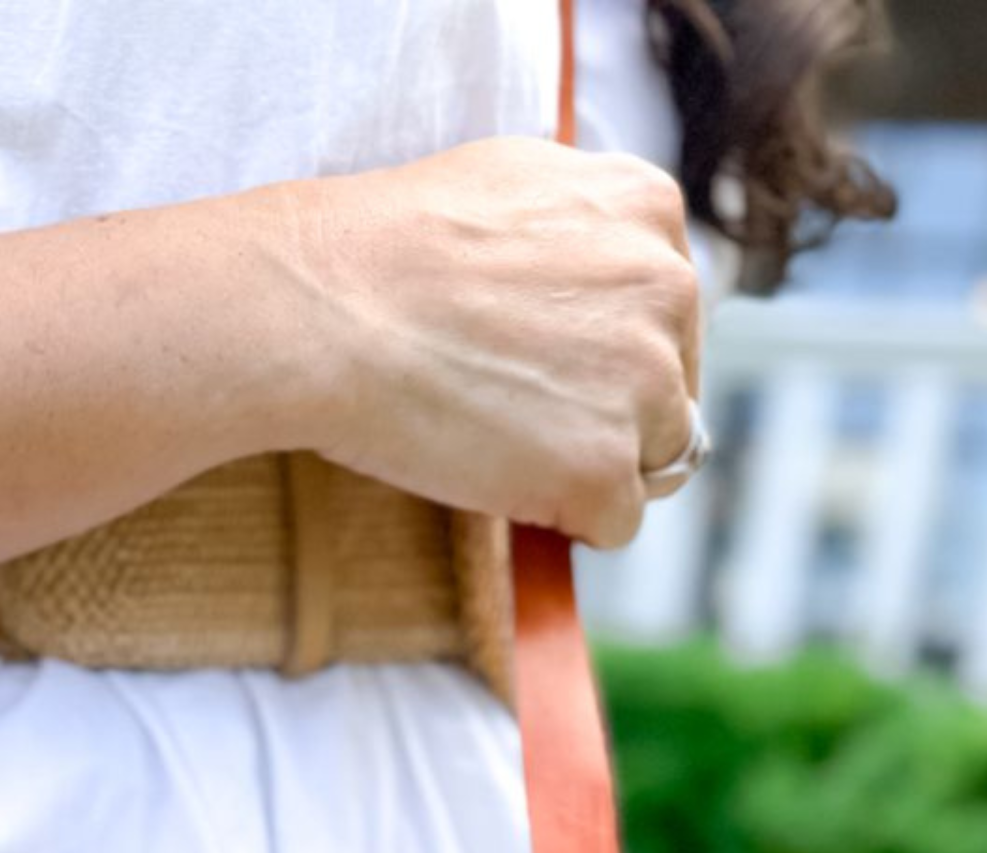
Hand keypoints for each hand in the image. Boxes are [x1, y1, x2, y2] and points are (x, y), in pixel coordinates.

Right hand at [261, 139, 701, 550]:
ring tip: (502, 443)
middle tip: (513, 409)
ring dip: (588, 467)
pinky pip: (614, 524)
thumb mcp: (509, 185)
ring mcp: (643, 383)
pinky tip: (499, 480)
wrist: (325, 311)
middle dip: (607, 412)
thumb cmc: (386, 251)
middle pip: (670, 389)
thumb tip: (593, 275)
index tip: (541, 361)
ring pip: (652, 460)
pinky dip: (565, 521)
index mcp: (645, 207)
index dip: (603, 351)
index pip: (667, 310)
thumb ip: (577, 229)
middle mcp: (669, 287)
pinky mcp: (604, 469)